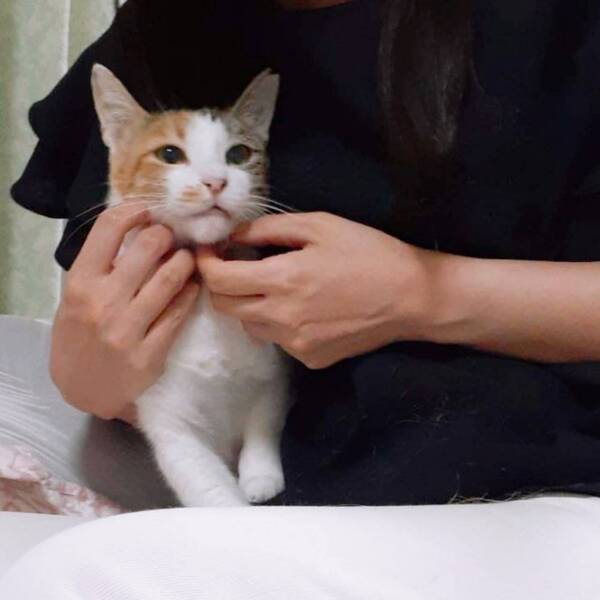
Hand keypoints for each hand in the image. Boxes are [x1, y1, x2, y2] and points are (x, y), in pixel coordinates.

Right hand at [50, 204, 199, 420]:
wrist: (81, 391)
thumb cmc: (77, 337)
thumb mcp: (75, 299)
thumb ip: (100, 268)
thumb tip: (137, 231)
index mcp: (80, 283)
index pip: (108, 229)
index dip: (134, 211)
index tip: (148, 211)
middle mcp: (103, 302)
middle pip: (148, 247)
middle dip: (166, 234)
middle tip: (173, 237)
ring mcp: (127, 328)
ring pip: (169, 278)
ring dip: (185, 261)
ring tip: (188, 258)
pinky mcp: (150, 352)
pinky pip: (179, 313)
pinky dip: (190, 294)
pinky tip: (193, 286)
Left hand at [197, 212, 440, 368]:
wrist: (411, 297)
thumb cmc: (368, 253)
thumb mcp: (320, 225)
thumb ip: (269, 229)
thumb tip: (234, 236)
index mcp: (283, 280)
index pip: (219, 280)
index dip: (205, 263)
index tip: (210, 250)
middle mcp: (282, 318)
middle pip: (224, 307)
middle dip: (220, 283)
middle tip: (236, 264)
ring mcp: (295, 344)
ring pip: (248, 324)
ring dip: (249, 303)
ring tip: (275, 284)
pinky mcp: (310, 359)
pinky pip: (277, 339)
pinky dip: (277, 321)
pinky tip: (304, 306)